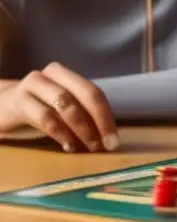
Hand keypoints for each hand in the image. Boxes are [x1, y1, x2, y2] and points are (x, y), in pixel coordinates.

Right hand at [0, 63, 118, 152]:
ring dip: (81, 129)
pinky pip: (45, 117)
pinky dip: (61, 134)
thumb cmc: (34, 108)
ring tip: (89, 147)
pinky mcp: (18, 101)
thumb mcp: (59, 107)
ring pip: (65, 105)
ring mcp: (32, 85)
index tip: (114, 139)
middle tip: (106, 145)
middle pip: (84, 95)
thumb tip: (108, 137)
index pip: (93, 92)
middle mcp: (50, 74)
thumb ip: (81, 114)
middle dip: (98, 121)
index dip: (106, 116)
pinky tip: (68, 146)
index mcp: (65, 74)